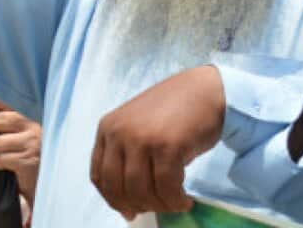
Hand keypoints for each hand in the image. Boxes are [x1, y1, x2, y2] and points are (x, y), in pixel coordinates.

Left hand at [90, 65, 225, 219]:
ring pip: (141, 190)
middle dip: (136, 204)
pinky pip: (166, 187)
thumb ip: (127, 155)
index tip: (128, 210)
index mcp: (107, 128)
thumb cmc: (174, 111)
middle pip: (117, 186)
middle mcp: (119, 132)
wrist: (204, 90)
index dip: (112, 198)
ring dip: (159, 205)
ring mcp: (142, 138)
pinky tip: (185, 200)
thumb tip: (127, 202)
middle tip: (155, 209)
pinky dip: (175, 201)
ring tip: (174, 203)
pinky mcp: (167, 146)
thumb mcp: (138, 128)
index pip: (98, 174)